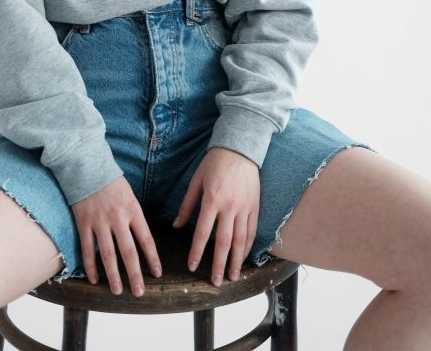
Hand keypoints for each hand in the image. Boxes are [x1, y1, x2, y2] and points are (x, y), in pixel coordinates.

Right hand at [71, 174, 162, 296]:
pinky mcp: (83, 223)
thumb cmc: (112, 182)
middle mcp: (117, 218)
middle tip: (139, 292)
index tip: (157, 273)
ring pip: (107, 254)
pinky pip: (87, 249)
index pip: (146, 239)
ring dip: (113, 275)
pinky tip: (94, 279)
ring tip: (117, 291)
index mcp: (132, 210)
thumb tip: (141, 240)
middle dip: (134, 274)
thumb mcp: (130, 196)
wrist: (87, 167)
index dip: (152, 258)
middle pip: (128, 251)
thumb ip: (134, 217)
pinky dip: (90, 266)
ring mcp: (99, 222)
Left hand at [172, 146, 259, 286]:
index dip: (197, 251)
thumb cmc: (214, 163)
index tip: (193, 266)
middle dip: (219, 264)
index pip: (202, 232)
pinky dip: (248, 247)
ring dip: (236, 261)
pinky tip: (243, 257)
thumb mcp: (196, 181)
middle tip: (216, 282)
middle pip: (224, 242)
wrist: (240, 148)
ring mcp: (244, 208)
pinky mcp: (254, 207)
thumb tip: (176, 225)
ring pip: (241, 240)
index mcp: (211, 199)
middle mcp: (229, 206)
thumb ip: (187, 205)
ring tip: (233, 277)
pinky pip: (252, 231)